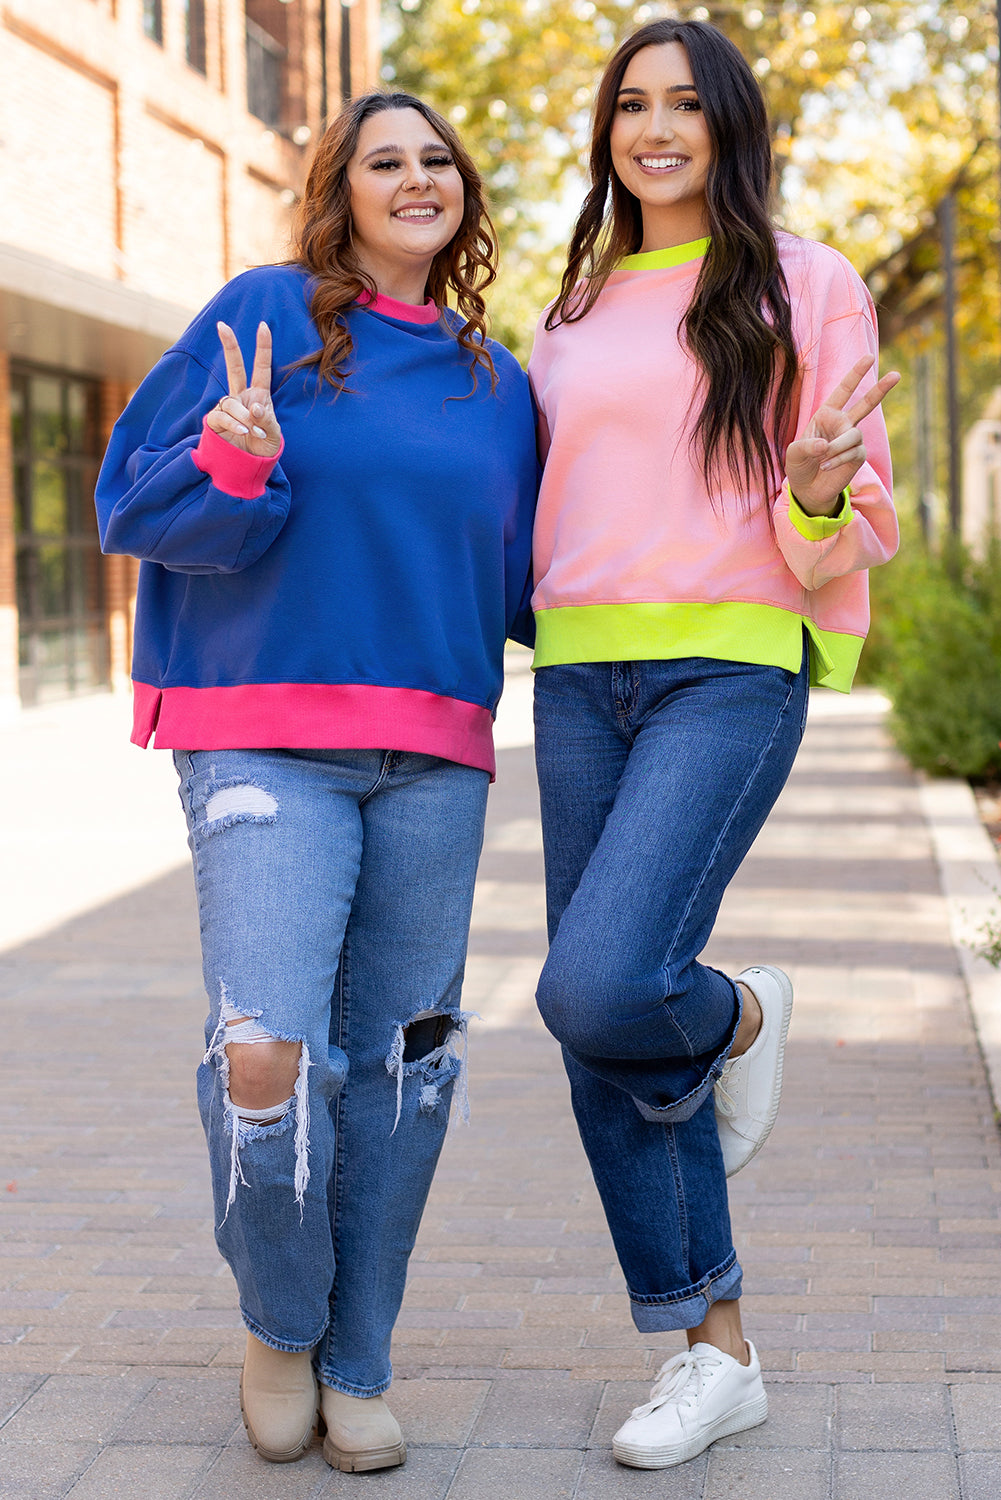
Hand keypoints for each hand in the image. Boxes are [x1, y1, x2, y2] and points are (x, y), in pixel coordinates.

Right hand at [204, 321, 281, 457]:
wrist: (249, 467)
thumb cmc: (264, 448)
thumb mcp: (274, 435)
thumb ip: (267, 420)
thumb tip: (254, 408)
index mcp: (259, 396)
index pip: (261, 368)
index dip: (263, 347)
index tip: (264, 326)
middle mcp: (241, 397)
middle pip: (234, 367)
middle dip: (229, 346)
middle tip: (222, 325)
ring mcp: (227, 408)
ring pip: (231, 402)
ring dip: (243, 415)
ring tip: (253, 430)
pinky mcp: (215, 422)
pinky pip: (221, 415)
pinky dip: (233, 422)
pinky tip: (242, 429)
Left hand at [784, 355, 899, 515]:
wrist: (807, 489)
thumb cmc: (800, 465)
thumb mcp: (795, 453)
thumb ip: (807, 446)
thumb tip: (826, 445)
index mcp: (827, 414)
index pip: (843, 391)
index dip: (855, 374)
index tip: (869, 357)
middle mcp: (843, 423)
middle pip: (866, 403)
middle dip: (881, 389)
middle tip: (897, 374)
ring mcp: (852, 439)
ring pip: (853, 435)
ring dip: (837, 447)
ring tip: (822, 459)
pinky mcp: (858, 455)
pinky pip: (853, 452)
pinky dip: (838, 459)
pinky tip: (826, 466)